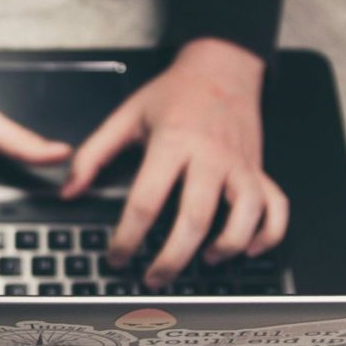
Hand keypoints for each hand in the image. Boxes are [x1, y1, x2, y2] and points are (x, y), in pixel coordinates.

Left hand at [61, 38, 288, 289]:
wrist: (221, 67)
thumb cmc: (174, 94)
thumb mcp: (127, 116)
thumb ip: (94, 154)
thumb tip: (69, 190)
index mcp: (174, 142)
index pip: (147, 201)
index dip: (128, 237)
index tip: (117, 257)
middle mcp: (211, 156)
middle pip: (195, 218)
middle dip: (172, 258)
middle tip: (154, 278)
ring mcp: (241, 165)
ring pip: (245, 216)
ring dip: (226, 246)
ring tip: (204, 262)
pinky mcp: (260, 170)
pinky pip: (276, 208)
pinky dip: (268, 234)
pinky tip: (248, 249)